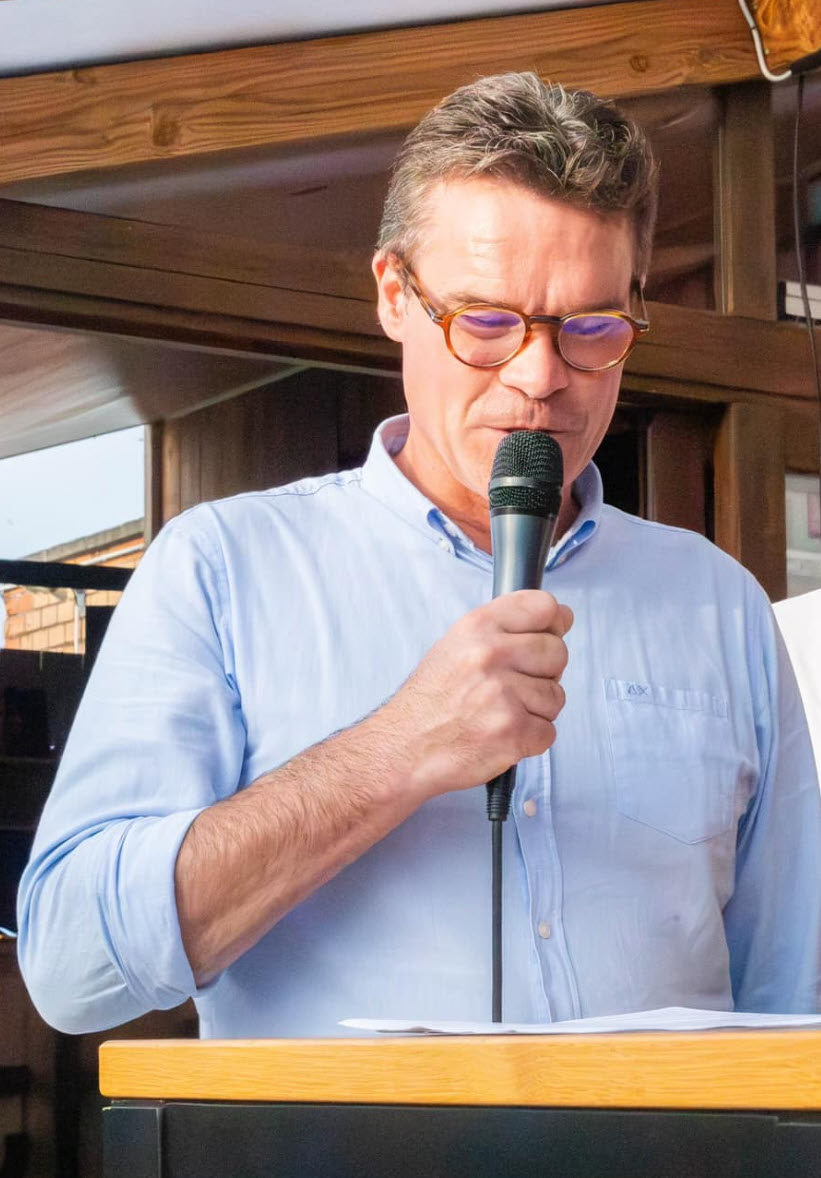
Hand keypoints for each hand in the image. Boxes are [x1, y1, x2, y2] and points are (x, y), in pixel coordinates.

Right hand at [378, 590, 571, 800]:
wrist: (402, 749)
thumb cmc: (429, 703)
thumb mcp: (455, 646)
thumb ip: (503, 630)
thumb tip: (558, 618)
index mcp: (476, 627)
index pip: (543, 606)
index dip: (553, 623)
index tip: (548, 634)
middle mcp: (489, 655)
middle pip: (557, 652)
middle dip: (544, 673)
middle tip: (512, 688)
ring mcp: (502, 694)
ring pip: (556, 696)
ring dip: (535, 711)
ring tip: (499, 714)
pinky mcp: (512, 732)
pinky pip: (549, 731)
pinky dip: (530, 740)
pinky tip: (500, 735)